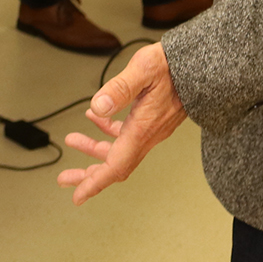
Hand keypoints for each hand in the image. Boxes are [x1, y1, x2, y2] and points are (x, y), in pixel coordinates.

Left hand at [57, 43, 188, 203]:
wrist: (197, 65)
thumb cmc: (173, 65)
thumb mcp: (143, 69)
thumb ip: (120, 88)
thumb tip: (98, 107)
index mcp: (144, 129)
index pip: (117, 165)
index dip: (96, 183)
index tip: (78, 196)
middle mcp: (148, 134)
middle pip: (116, 164)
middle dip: (89, 174)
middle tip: (65, 179)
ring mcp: (151, 129)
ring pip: (119, 150)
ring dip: (95, 149)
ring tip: (73, 141)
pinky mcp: (152, 120)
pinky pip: (126, 135)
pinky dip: (107, 130)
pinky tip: (95, 118)